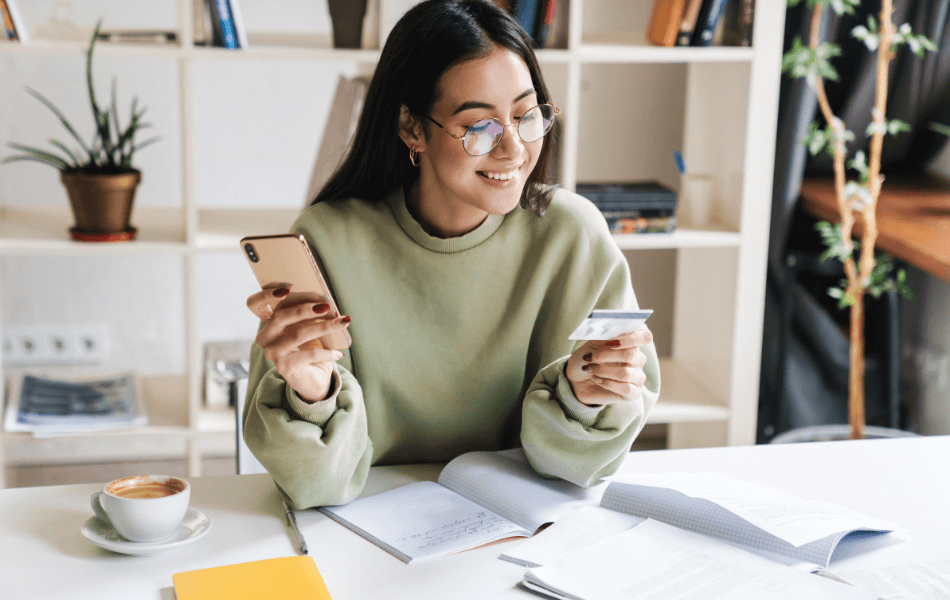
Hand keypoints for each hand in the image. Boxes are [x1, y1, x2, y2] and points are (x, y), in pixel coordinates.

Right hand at [247, 287, 350, 402]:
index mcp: (268, 323)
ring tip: (342, 322)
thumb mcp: (307, 328)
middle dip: (305, 309)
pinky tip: (338, 353)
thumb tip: (325, 301)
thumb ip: (308, 314)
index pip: (254, 304)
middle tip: (326, 305)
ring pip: (298, 334)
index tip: (288, 288)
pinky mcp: (284, 367)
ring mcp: (272, 353)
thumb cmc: (310, 348)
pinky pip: (309, 354)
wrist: (313, 379)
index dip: (266, 294)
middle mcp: (265, 338)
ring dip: (324, 326)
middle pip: (280, 316)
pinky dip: (327, 352)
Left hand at [565, 327, 651, 406]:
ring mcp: (638, 376)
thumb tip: (611, 329)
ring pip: (625, 373)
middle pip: (631, 354)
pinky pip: (625, 389)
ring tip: (590, 369)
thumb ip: (604, 336)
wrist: (577, 380)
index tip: (612, 341)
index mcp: (631, 343)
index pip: (645, 336)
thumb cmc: (587, 359)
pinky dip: (607, 383)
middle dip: (605, 355)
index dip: (631, 338)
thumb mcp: (591, 343)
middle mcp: (638, 359)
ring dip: (602, 371)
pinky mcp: (634, 393)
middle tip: (589, 357)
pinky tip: (596, 379)